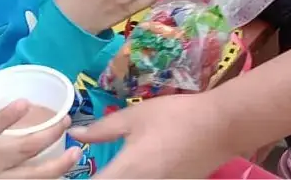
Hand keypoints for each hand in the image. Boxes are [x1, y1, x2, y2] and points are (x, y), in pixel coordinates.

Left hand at [70, 94, 234, 177]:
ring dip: (120, 178)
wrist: (220, 126)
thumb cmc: (175, 116)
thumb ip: (102, 129)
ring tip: (116, 166)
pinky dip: (138, 178)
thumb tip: (75, 134)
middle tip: (98, 166)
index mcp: (125, 172)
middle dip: (102, 178)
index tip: (70, 172)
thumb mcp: (135, 116)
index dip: (78, 179)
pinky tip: (140, 168)